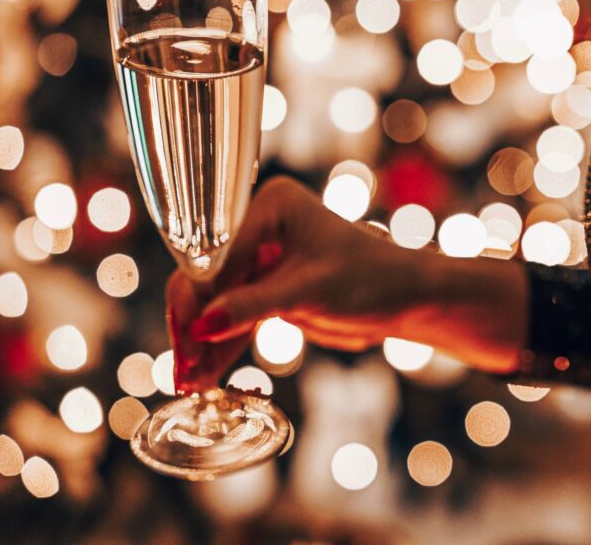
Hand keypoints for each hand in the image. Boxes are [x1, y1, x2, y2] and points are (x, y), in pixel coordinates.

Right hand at [167, 176, 528, 391]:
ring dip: (204, 342)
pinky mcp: (268, 288)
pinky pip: (236, 317)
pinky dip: (223, 345)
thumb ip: (253, 306)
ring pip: (217, 302)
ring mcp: (262, 259)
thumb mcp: (310, 292)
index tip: (188, 341)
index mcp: (270, 206)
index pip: (215, 254)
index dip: (196, 300)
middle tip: (182, 370)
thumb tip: (201, 326)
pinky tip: (203, 375)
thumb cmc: (372, 279)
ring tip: (187, 383)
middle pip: (208, 278)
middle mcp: (260, 226)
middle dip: (194, 325)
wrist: (408, 299)